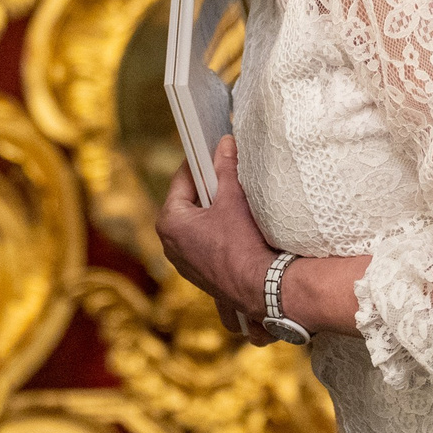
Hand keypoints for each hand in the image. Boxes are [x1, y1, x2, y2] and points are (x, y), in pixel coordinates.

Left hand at [157, 135, 277, 326]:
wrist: (263, 289)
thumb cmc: (243, 243)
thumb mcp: (233, 198)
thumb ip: (225, 167)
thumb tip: (225, 143)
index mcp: (169, 222)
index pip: (182, 179)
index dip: (200, 162)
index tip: (213, 150)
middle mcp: (170, 244)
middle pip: (189, 202)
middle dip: (209, 187)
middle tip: (230, 174)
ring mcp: (185, 262)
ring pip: (198, 223)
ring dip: (216, 210)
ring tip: (237, 200)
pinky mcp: (201, 275)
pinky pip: (206, 243)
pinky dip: (219, 231)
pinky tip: (239, 228)